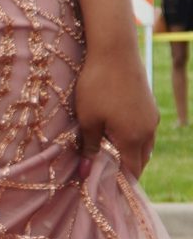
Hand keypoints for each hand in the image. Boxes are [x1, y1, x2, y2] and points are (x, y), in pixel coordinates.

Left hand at [74, 49, 157, 181]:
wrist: (115, 50)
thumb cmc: (97, 86)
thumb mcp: (88, 120)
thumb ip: (90, 148)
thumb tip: (85, 174)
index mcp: (133, 139)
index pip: (132, 172)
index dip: (120, 183)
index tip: (105, 189)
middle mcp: (148, 131)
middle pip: (141, 160)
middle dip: (125, 170)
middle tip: (105, 174)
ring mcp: (152, 117)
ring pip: (145, 145)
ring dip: (131, 153)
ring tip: (109, 154)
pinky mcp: (149, 104)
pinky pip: (145, 130)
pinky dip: (134, 138)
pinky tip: (117, 132)